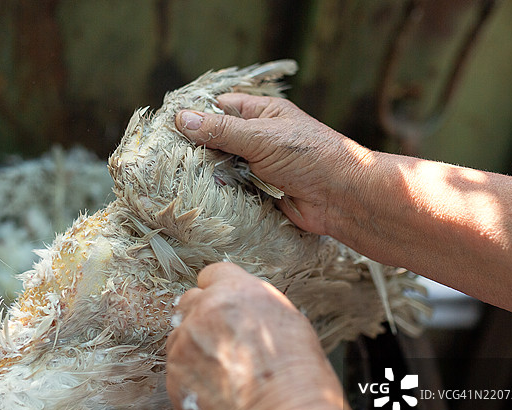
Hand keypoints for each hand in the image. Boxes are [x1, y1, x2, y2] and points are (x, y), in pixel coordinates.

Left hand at [165, 262, 341, 409]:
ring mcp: (184, 343)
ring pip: (179, 335)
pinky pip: (177, 368)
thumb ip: (256, 309)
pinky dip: (191, 376)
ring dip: (194, 347)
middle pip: (190, 301)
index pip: (213, 274)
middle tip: (223, 341)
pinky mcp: (173, 376)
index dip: (220, 290)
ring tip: (223, 372)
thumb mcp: (290, 324)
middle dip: (203, 316)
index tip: (223, 304)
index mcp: (237, 291)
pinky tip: (216, 392)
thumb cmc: (298, 379)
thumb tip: (244, 312)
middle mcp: (204, 311)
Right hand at [175, 94, 370, 235]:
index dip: (197, 115)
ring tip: (180, 180)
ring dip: (208, 175)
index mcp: (263, 114)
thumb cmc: (309, 156)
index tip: (170, 128)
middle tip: (171, 159)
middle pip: (217, 140)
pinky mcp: (259, 193)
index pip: (221, 108)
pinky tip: (201, 197)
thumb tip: (182, 119)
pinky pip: (232, 191)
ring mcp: (259, 167)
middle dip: (199, 149)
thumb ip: (221, 129)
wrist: (341, 198)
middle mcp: (259, 138)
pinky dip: (220, 194)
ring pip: (222, 168)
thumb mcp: (261, 136)